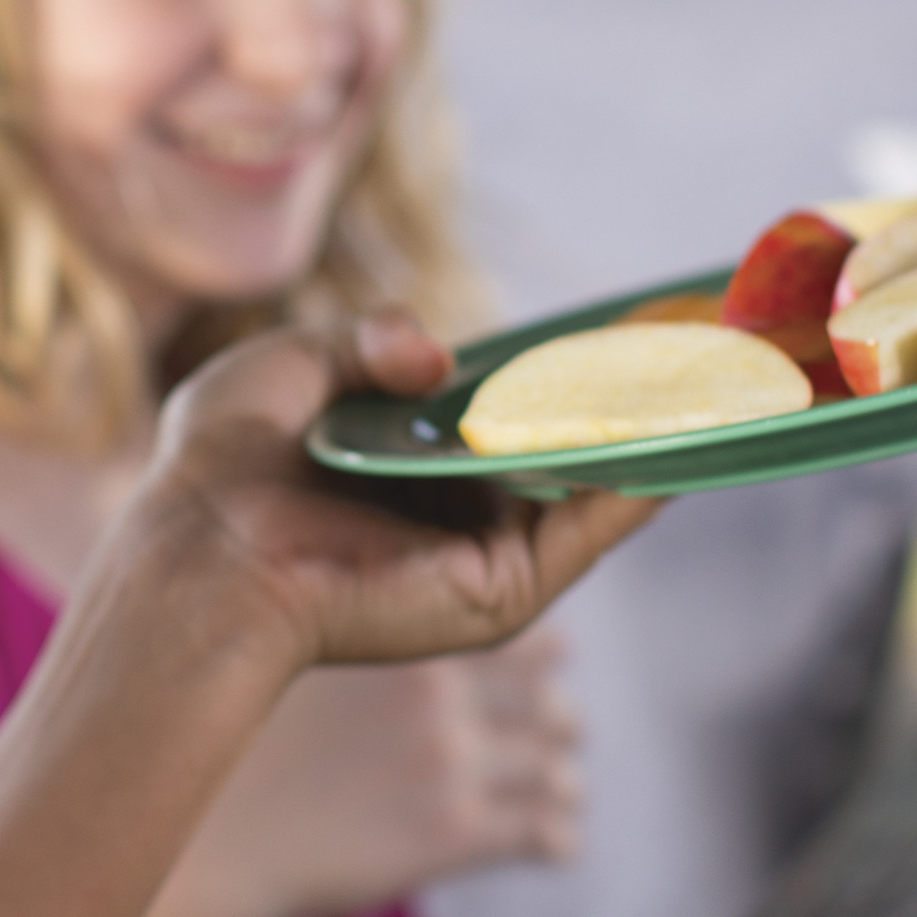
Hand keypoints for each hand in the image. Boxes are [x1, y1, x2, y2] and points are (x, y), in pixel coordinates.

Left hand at [130, 317, 653, 674]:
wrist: (199, 549)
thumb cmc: (223, 464)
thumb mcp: (297, 363)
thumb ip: (373, 338)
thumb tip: (444, 354)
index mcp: (418, 464)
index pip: (513, 414)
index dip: (568, 371)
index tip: (632, 323)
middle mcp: (462, 514)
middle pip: (570, 452)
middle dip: (634, 402)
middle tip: (702, 338)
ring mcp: (487, 556)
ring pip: (595, 489)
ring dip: (655, 433)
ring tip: (717, 369)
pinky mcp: (499, 593)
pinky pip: (589, 529)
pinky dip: (640, 481)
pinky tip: (680, 429)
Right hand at [193, 633, 581, 916]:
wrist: (213, 843)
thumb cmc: (243, 746)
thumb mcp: (300, 658)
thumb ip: (371, 636)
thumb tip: (415, 616)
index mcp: (407, 636)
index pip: (525, 630)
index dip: (540, 652)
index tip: (538, 668)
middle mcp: (439, 690)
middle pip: (552, 698)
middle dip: (553, 719)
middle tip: (546, 735)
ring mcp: (450, 763)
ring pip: (558, 768)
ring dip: (558, 782)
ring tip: (552, 792)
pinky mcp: (453, 834)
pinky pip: (546, 833)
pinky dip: (557, 839)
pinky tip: (550, 845)